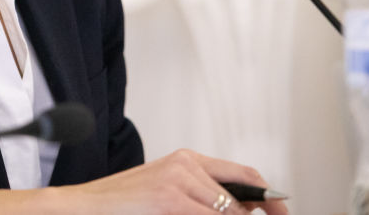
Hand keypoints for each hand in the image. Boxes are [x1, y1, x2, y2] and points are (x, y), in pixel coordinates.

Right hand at [55, 149, 288, 214]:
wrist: (86, 205)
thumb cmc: (124, 204)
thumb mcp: (167, 193)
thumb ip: (202, 197)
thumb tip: (243, 211)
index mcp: (187, 159)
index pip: (243, 174)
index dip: (268, 196)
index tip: (282, 211)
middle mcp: (186, 163)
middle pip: (241, 192)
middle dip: (261, 212)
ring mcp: (177, 179)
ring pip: (229, 210)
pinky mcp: (168, 198)